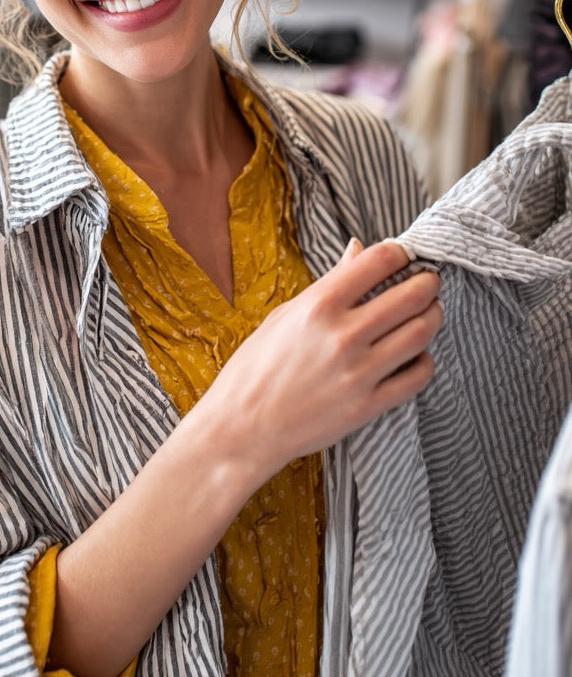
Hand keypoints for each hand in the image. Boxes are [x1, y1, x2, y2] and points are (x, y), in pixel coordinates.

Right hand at [196, 239, 441, 490]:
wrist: (243, 426)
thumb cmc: (257, 366)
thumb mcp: (286, 314)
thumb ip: (329, 282)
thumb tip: (358, 249)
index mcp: (318, 305)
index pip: (378, 262)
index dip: (401, 252)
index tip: (404, 255)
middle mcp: (342, 335)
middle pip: (410, 295)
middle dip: (428, 281)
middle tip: (429, 280)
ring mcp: (358, 372)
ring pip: (420, 333)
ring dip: (432, 316)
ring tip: (428, 312)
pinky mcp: (368, 405)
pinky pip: (417, 376)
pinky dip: (424, 360)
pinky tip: (415, 354)